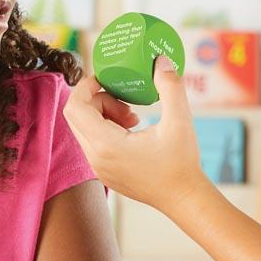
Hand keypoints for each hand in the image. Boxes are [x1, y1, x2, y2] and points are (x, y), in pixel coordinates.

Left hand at [63, 57, 206, 212]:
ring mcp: (98, 168)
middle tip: (125, 101)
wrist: (184, 199)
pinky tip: (133, 129)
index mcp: (106, 145)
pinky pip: (92, 142)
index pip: (75, 107)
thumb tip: (160, 60)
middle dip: (97, 100)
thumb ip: (170, 86)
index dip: (86, 86)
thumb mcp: (180, 121)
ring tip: (133, 117)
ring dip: (103, 114)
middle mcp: (95, 158)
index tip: (106, 78)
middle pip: (76, 116)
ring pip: (83, 129)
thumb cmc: (182, 164)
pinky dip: (105, 129)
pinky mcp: (105, 172)